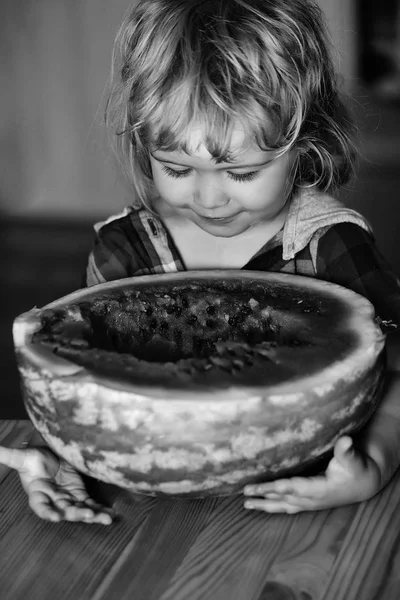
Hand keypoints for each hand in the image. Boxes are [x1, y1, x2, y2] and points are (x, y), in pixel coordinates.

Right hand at [0, 445, 114, 523]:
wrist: (49, 454)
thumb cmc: (33, 458)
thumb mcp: (23, 456)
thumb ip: (9, 456)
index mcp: (38, 493)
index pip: (41, 506)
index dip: (47, 512)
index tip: (55, 518)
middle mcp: (53, 500)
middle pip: (64, 509)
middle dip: (76, 513)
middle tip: (87, 514)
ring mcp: (67, 498)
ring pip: (80, 509)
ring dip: (92, 514)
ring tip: (105, 518)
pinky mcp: (79, 494)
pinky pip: (90, 504)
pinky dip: (99, 509)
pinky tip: (109, 514)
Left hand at [243, 436, 381, 512]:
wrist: (364, 485)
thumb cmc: (356, 469)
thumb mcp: (353, 459)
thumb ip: (346, 451)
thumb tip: (346, 440)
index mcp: (319, 489)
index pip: (291, 488)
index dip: (273, 487)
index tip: (256, 487)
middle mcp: (311, 499)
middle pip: (282, 497)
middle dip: (263, 495)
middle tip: (244, 492)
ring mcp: (309, 503)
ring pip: (283, 505)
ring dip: (265, 505)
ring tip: (246, 505)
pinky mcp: (308, 503)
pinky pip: (287, 506)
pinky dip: (273, 506)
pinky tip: (261, 506)